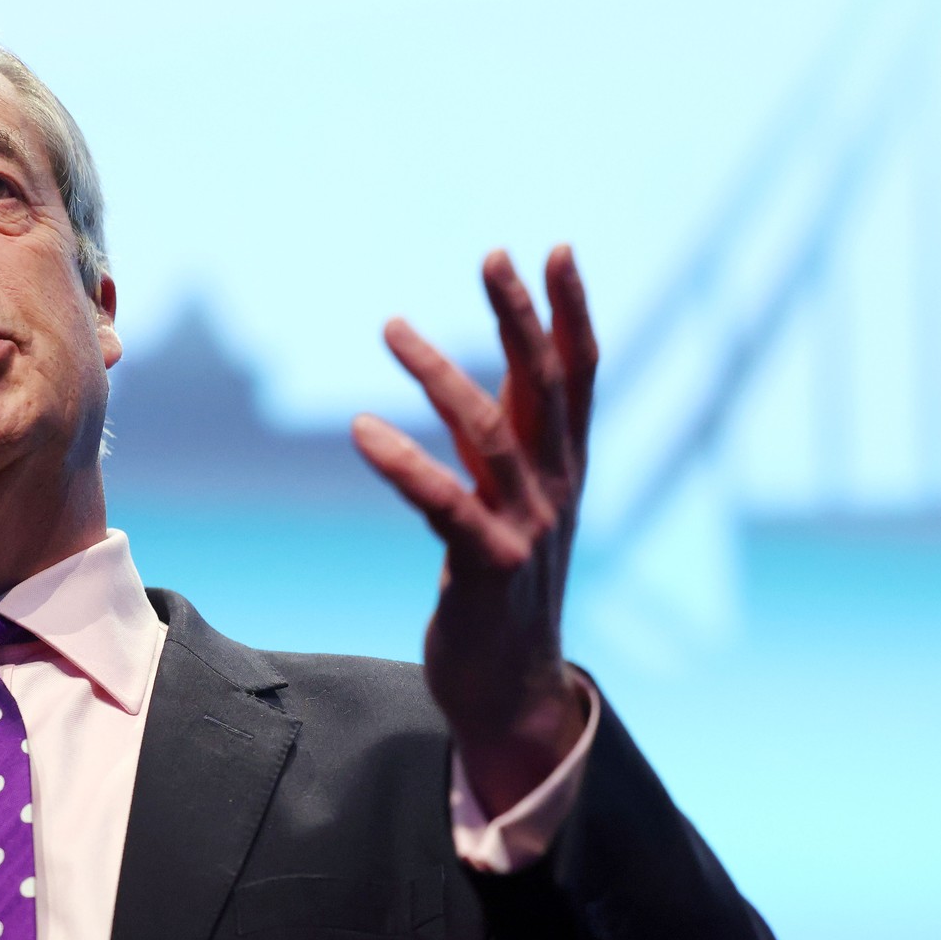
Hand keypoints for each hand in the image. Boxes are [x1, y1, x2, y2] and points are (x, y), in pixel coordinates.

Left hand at [351, 245, 597, 815]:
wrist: (510, 689)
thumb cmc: (502, 588)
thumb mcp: (508, 504)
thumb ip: (498, 444)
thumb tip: (472, 381)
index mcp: (564, 470)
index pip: (578, 376)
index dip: (570, 312)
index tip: (557, 249)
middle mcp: (556, 491)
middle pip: (546, 387)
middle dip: (520, 316)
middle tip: (492, 254)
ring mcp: (528, 530)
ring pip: (490, 434)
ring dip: (441, 373)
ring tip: (392, 326)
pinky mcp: (488, 568)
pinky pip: (443, 503)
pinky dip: (403, 463)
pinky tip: (362, 429)